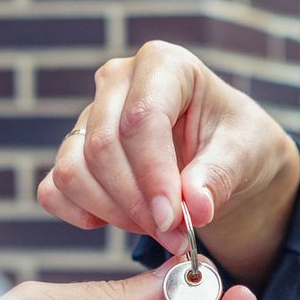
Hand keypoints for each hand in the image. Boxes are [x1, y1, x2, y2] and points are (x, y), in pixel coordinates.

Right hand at [38, 41, 299, 282]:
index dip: (153, 175)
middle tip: (176, 235)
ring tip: (161, 229)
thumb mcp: (245, 153)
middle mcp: (117, 81)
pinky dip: (81, 215)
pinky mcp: (73, 152)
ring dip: (115, 213)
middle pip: (103, 148)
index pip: (142, 119)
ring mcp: (89, 116)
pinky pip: (54, 189)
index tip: (174, 220)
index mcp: (163, 64)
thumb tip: (195, 207)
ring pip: (73, 171)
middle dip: (138, 203)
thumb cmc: (238, 143)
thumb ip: (219, 175)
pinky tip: (121, 223)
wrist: (226, 158)